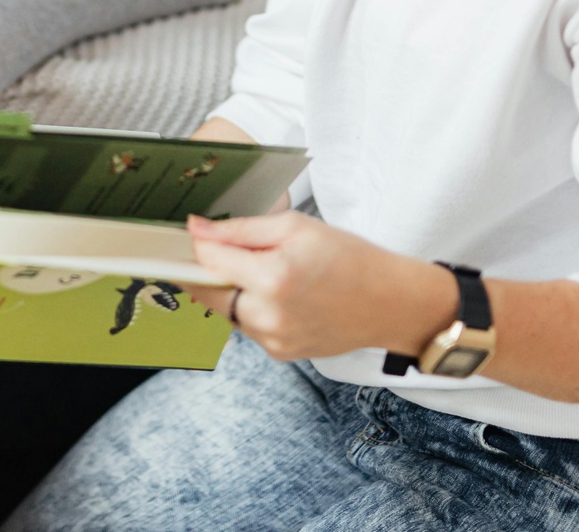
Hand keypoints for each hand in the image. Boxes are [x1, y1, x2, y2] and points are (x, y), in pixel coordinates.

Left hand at [183, 212, 455, 362]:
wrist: (390, 303)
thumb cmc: (350, 258)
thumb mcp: (296, 226)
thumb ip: (241, 229)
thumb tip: (197, 229)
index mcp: (273, 277)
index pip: (208, 260)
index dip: (194, 243)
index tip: (188, 232)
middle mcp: (268, 315)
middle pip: (207, 291)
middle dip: (203, 269)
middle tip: (210, 249)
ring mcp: (272, 339)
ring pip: (225, 310)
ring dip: (228, 289)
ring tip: (257, 268)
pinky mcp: (279, 352)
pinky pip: (247, 326)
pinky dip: (250, 307)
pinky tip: (276, 293)